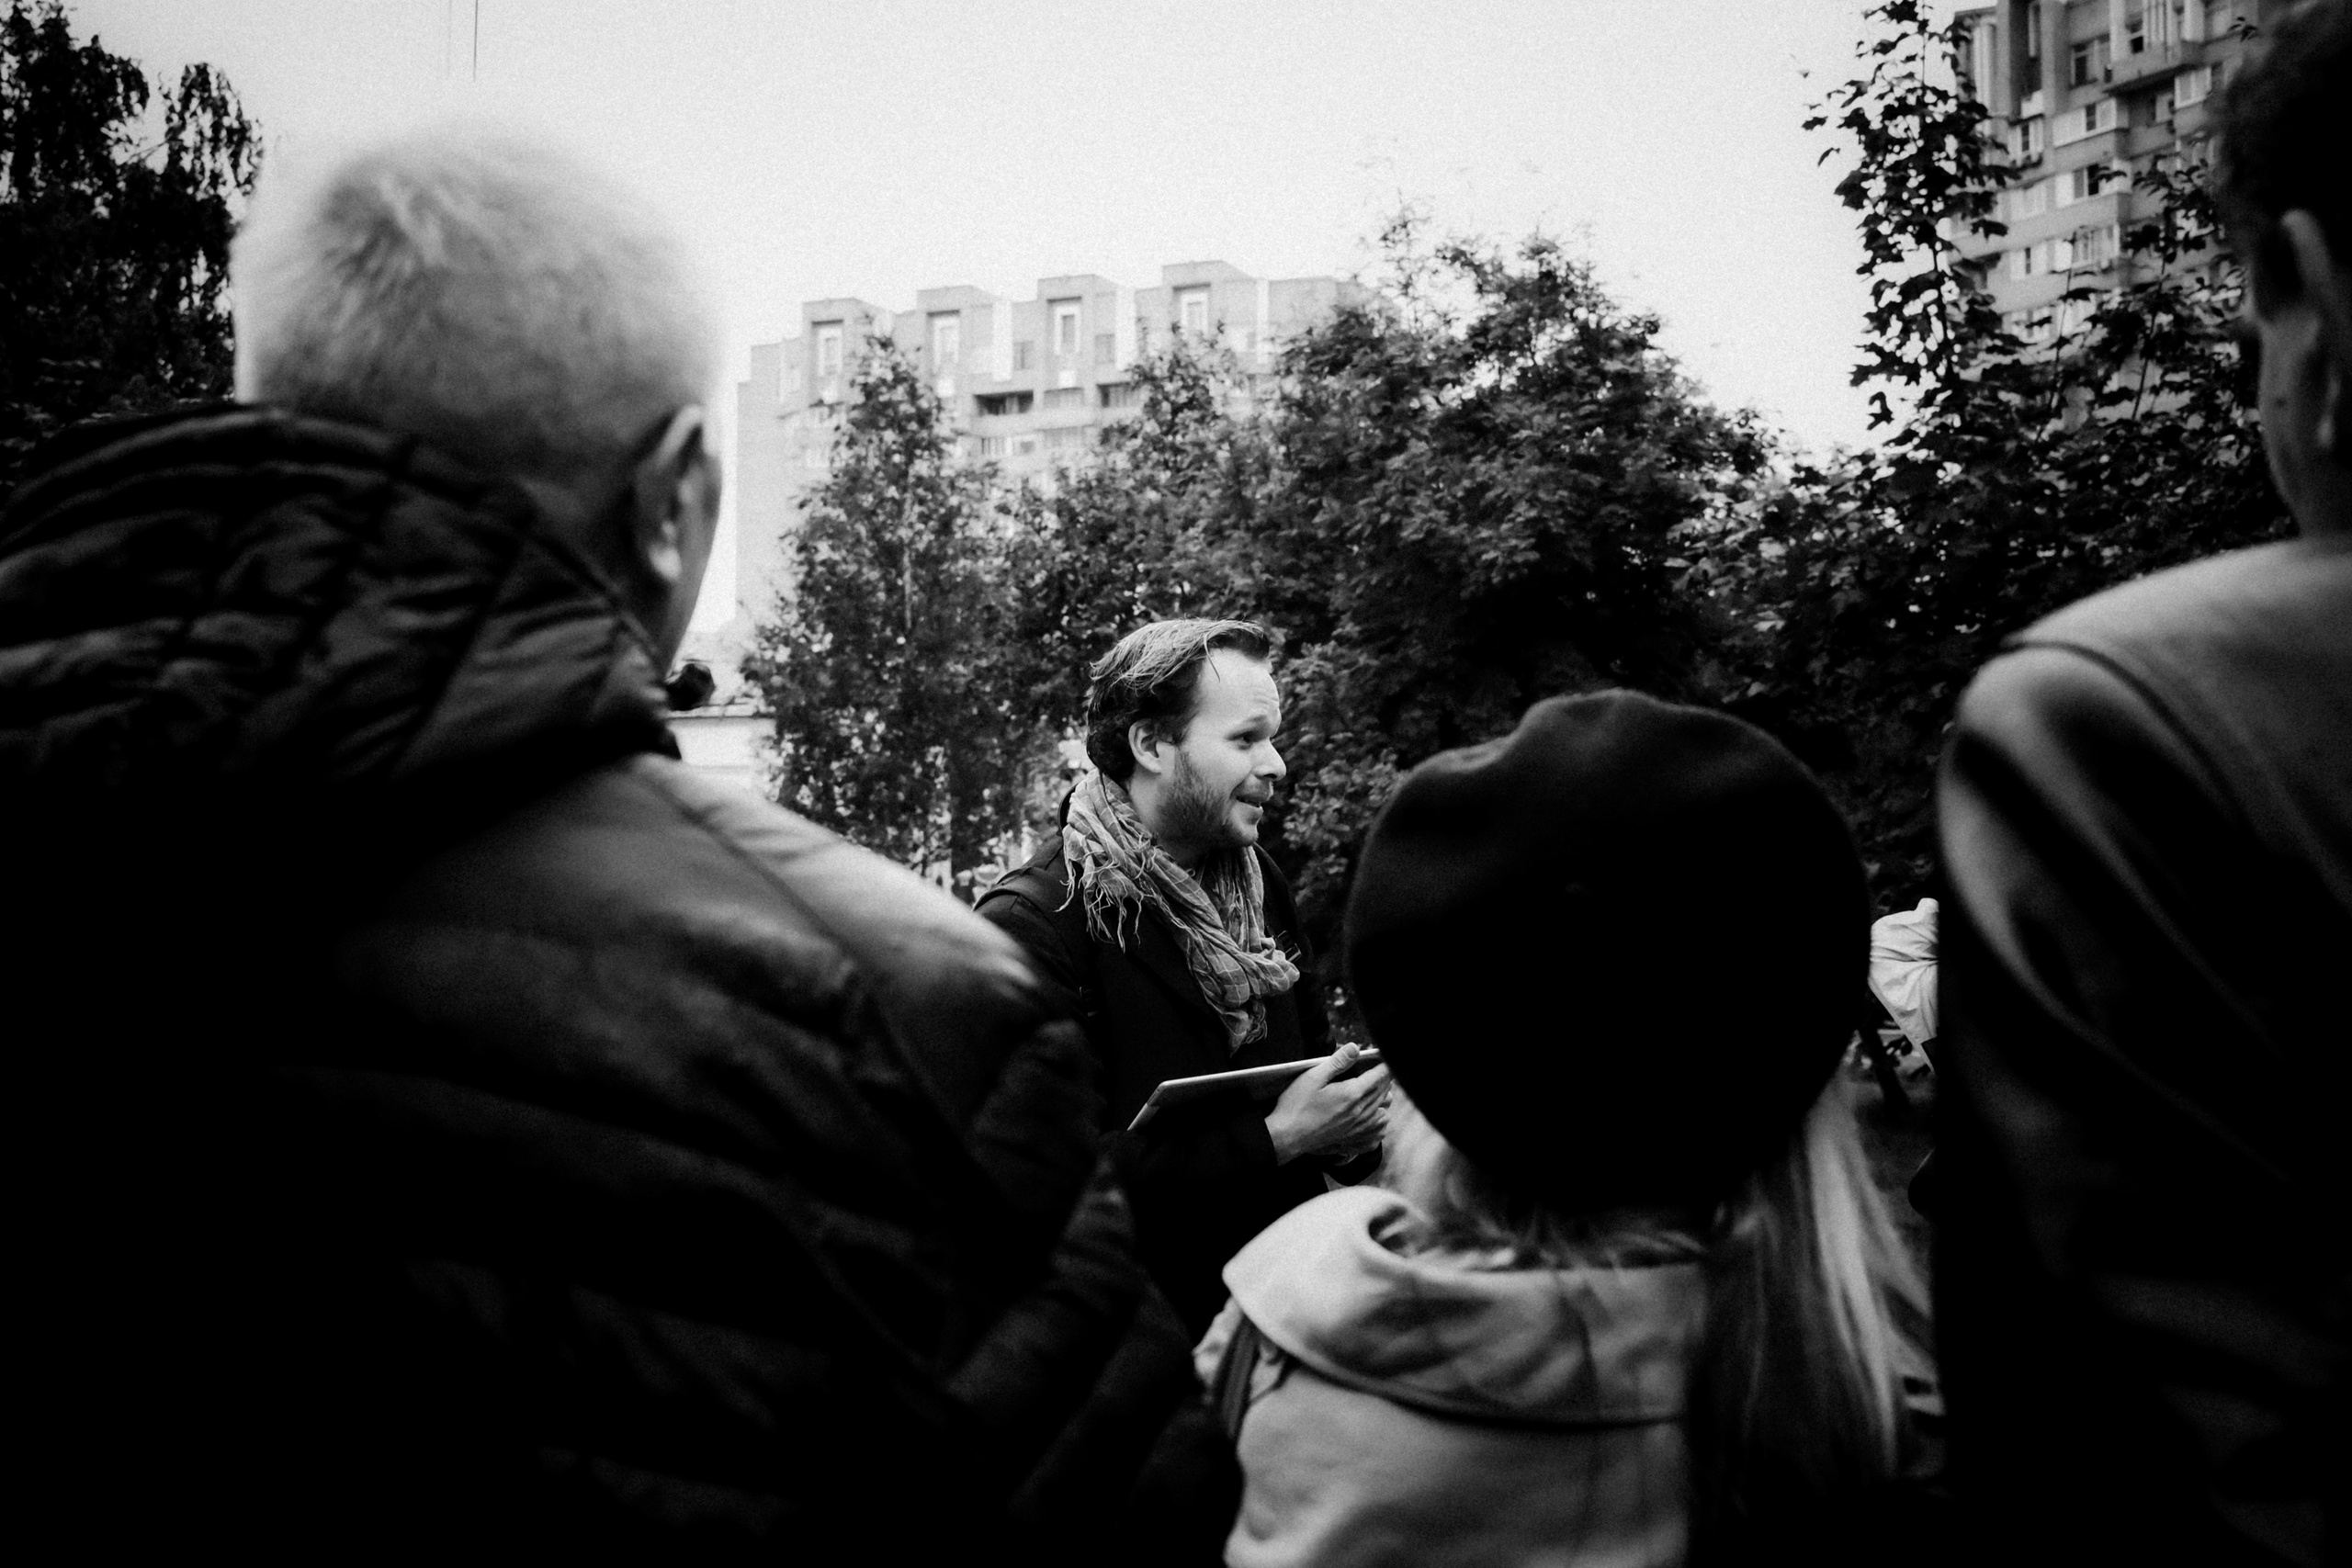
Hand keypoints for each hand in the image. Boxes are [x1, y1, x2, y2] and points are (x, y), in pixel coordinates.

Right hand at [1265, 1044, 1392, 1164]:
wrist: (1287, 1136)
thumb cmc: (1297, 1105)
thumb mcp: (1313, 1077)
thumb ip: (1337, 1061)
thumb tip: (1356, 1048)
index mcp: (1352, 1094)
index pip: (1379, 1076)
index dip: (1385, 1065)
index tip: (1384, 1058)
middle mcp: (1359, 1112)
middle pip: (1383, 1092)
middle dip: (1385, 1079)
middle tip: (1382, 1069)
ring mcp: (1357, 1127)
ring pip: (1383, 1110)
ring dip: (1384, 1098)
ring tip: (1379, 1089)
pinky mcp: (1352, 1138)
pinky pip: (1377, 1130)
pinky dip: (1380, 1119)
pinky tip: (1374, 1114)